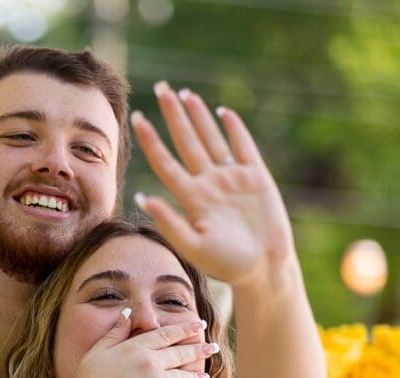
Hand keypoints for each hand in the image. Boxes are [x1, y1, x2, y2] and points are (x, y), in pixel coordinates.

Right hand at [66, 312, 214, 377]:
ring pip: (186, 375)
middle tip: (213, 347)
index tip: (199, 325)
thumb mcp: (96, 354)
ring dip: (197, 375)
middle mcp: (152, 363)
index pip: (167, 334)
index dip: (185, 329)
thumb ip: (114, 334)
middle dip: (199, 349)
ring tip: (204, 375)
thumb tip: (127, 314)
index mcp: (135, 348)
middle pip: (181, 352)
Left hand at [131, 81, 295, 286]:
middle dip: (173, 115)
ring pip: (211, 139)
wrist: (264, 268)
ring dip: (198, 116)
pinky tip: (223, 112)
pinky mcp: (256, 178)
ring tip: (184, 93)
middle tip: (160, 87)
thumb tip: (143, 197)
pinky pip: (243, 147)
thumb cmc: (227, 263)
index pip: (165, 162)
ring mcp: (231, 179)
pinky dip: (234, 129)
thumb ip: (170, 222)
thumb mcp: (194, 246)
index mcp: (190, 198)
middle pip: (186, 141)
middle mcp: (208, 183)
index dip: (151, 140)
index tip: (136, 118)